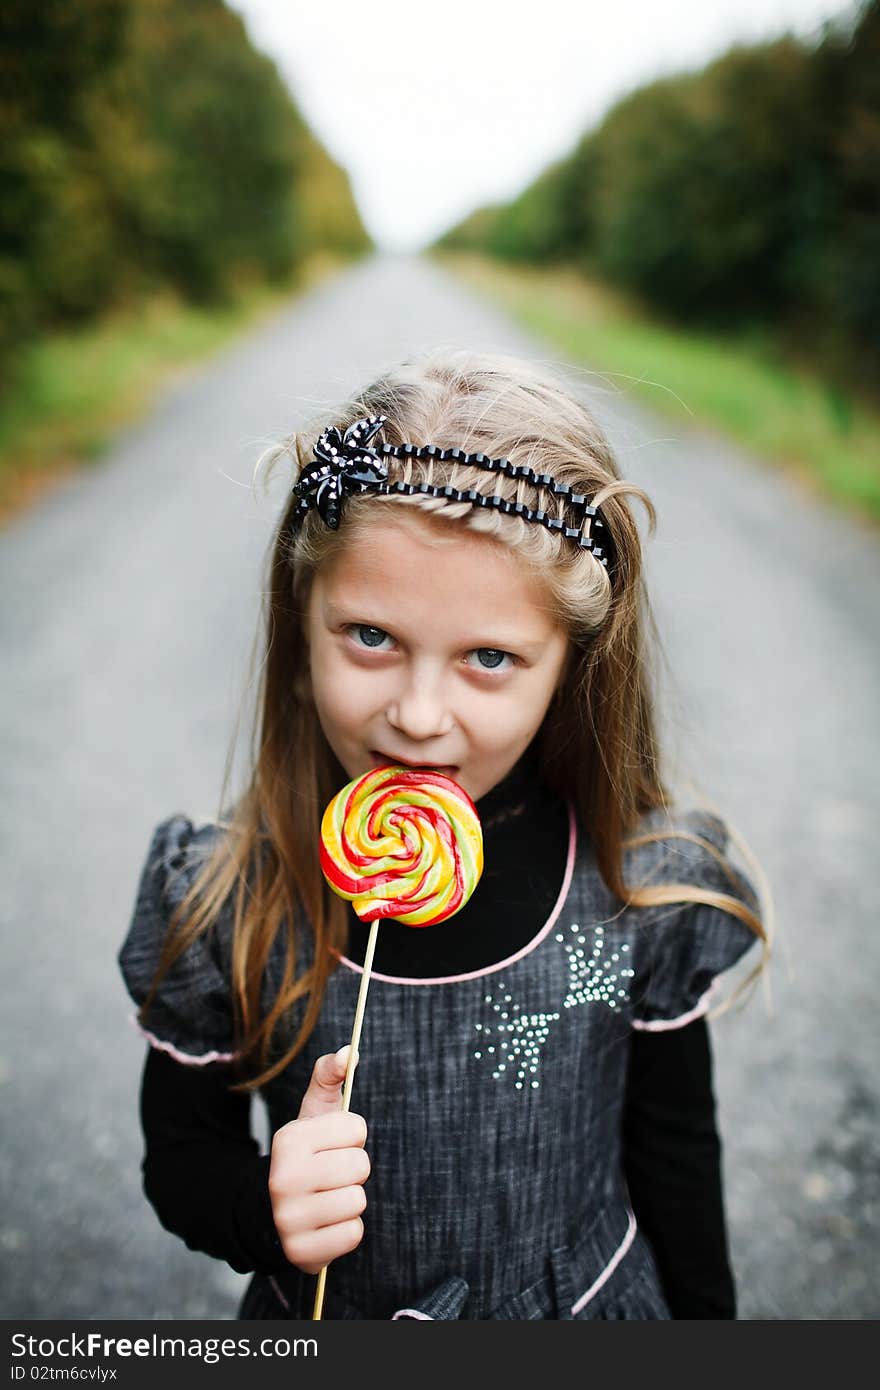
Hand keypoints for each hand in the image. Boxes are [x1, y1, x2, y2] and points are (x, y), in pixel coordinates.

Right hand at [268, 1046, 369, 1274]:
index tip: (331, 1144)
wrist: (269, 1213)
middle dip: (353, 1168)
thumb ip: (330, 1076)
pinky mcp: (302, 1252)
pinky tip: (326, 1223)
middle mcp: (284, 1178)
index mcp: (289, 1139)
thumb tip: (351, 1050)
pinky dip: (346, 1229)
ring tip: (327, 1197)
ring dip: (350, 1199)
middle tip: (331, 1173)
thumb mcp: (311, 1115)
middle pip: (360, 1165)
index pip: (356, 1127)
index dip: (351, 1135)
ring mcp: (290, 1218)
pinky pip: (353, 1233)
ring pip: (358, 1200)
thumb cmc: (304, 1157)